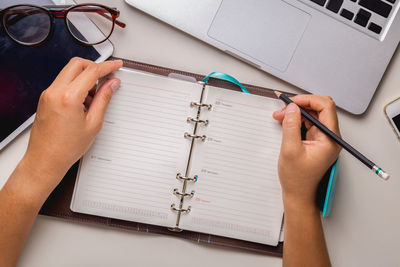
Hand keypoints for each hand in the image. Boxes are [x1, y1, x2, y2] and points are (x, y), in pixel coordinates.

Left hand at [22, 57, 122, 199]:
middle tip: (107, 78)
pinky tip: (84, 101)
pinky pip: (63, 82)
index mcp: (68, 97)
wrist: (45, 160)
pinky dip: (76, 85)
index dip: (107, 66)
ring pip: (69, 72)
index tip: (116, 65)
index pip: (91, 71)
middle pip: (77, 64)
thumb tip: (111, 84)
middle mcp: (55, 91)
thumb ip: (104, 99)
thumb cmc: (66, 148)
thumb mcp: (93, 123)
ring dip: (85, 77)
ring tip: (94, 98)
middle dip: (94, 67)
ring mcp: (48, 93)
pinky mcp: (46, 98)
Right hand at [272, 95, 341, 209]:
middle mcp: (330, 137)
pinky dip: (296, 120)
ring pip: (312, 115)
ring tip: (280, 116)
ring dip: (296, 113)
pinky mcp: (316, 140)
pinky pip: (308, 123)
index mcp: (330, 139)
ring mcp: (323, 138)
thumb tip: (292, 108)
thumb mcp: (290, 150)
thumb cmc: (297, 178)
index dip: (308, 100)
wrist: (298, 193)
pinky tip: (285, 121)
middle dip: (300, 106)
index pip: (325, 107)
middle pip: (319, 109)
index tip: (292, 101)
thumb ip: (291, 127)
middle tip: (283, 109)